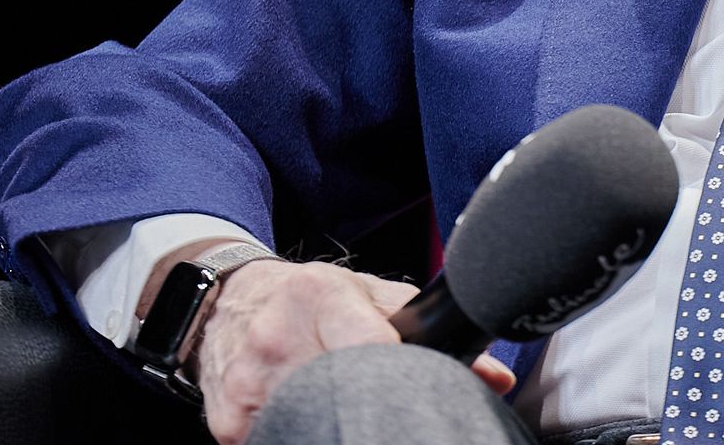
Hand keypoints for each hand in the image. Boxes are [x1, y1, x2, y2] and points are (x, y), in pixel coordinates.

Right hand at [190, 259, 516, 444]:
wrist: (228, 304)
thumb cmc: (305, 298)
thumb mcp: (367, 294)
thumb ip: (431, 327)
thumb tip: (495, 377)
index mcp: (317, 297)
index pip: (370, 346)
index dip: (400, 372)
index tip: (418, 386)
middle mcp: (277, 340)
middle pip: (344, 393)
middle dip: (375, 405)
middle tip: (390, 406)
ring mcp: (250, 386)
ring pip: (313, 423)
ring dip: (338, 421)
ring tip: (349, 407)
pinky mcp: (231, 424)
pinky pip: (281, 438)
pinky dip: (305, 432)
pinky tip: (313, 418)